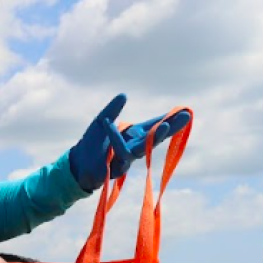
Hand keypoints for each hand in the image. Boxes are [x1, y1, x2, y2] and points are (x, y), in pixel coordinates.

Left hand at [69, 97, 190, 190]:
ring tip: (167, 126)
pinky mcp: (116, 167)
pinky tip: (111, 124)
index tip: (185, 111)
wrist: (77, 163)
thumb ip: (112, 110)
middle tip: (186, 117)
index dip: (169, 120)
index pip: (153, 126)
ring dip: (155, 138)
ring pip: (142, 149)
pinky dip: (115, 137)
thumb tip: (124, 95)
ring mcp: (126, 158)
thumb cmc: (90, 144)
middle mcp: (133, 147)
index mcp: (132, 135)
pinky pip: (119, 152)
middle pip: (155, 137)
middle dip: (171, 127)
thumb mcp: (101, 122)